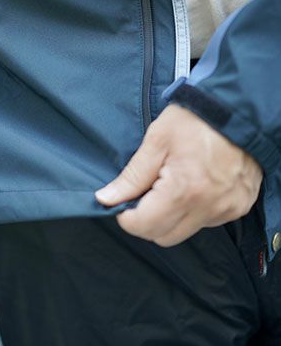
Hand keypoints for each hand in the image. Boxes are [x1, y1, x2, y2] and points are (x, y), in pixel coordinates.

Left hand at [94, 104, 262, 245]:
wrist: (237, 109)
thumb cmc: (194, 120)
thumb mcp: (156, 141)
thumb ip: (131, 176)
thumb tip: (105, 199)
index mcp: (184, 191)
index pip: (145, 226)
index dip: (127, 216)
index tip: (124, 201)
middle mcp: (208, 208)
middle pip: (164, 236)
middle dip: (148, 219)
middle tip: (146, 190)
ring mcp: (227, 210)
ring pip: (185, 231)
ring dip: (171, 216)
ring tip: (172, 183)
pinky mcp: (239, 207)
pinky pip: (207, 221)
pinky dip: (194, 210)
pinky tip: (193, 184)